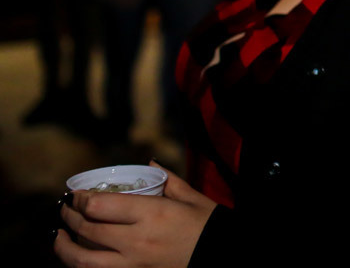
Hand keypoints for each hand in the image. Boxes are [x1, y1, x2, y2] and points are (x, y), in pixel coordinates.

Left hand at [55, 162, 216, 267]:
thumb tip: (150, 164)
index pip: (100, 205)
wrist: (217, 256)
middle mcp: (136, 240)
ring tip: (59, 236)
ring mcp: (132, 264)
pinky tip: (77, 257)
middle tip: (65, 209)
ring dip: (64, 248)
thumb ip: (168, 180)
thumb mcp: (193, 198)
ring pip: (83, 260)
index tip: (76, 194)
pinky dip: (81, 265)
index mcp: (152, 214)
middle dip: (69, 217)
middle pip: (88, 229)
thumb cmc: (208, 225)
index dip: (80, 198)